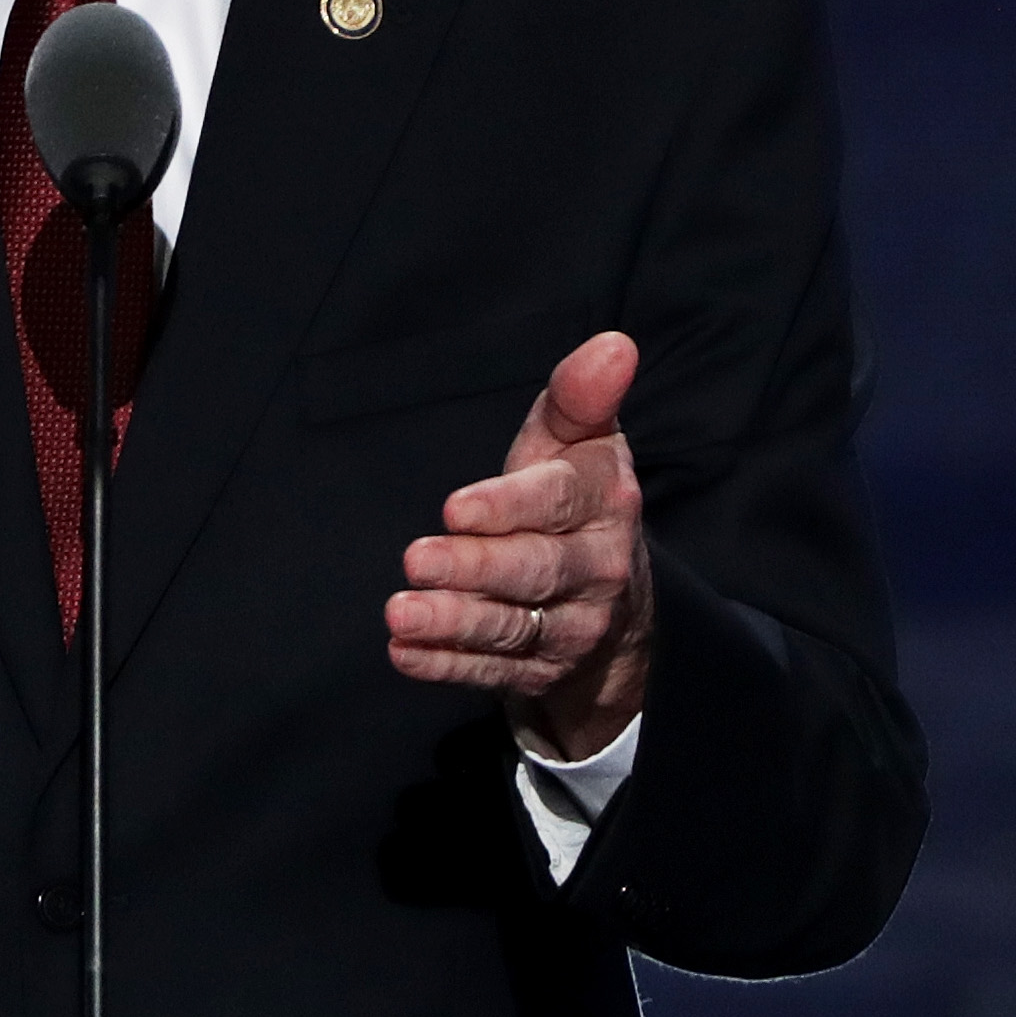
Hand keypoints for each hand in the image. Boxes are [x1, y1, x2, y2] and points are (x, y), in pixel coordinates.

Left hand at [385, 331, 651, 760]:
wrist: (612, 593)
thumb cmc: (573, 493)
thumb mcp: (579, 440)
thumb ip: (582, 396)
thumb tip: (615, 344)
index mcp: (605, 502)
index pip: (557, 502)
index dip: (507, 507)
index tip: (454, 507)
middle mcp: (597, 569)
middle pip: (535, 571)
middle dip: (474, 569)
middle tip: (415, 559)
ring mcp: (573, 626)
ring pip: (512, 628)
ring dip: (454, 623)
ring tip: (400, 614)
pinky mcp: (542, 669)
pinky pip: (493, 672)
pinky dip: (448, 665)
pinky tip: (405, 654)